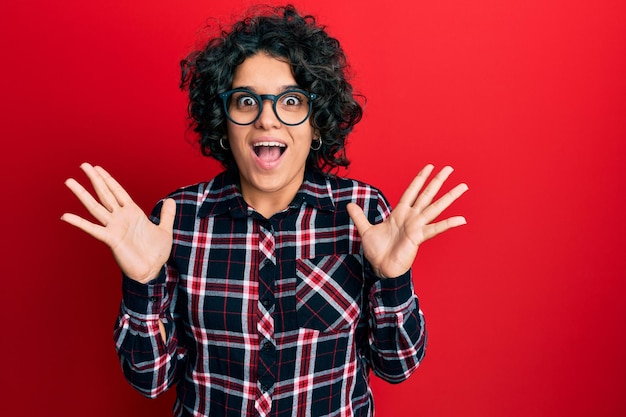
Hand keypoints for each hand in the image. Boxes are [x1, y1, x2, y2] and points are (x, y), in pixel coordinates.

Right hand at [61, 163, 175, 282]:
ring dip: (82, 194)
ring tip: (69, 181)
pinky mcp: (110, 239)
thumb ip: (167, 215)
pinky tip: (65, 216)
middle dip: (95, 179)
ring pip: (95, 207)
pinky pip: (93, 229)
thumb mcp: (165, 230)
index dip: (108, 179)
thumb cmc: (157, 253)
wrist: (153, 271)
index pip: (118, 192)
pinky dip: (79, 222)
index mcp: (133, 213)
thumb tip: (171, 200)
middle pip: (105, 194)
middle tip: (83, 165)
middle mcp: (121, 218)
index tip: (97, 168)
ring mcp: (114, 227)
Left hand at [347, 164, 467, 278]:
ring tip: (463, 187)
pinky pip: (436, 229)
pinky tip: (461, 219)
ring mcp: (417, 226)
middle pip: (427, 194)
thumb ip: (359, 216)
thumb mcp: (365, 230)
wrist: (380, 268)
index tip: (429, 167)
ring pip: (435, 207)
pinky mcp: (419, 237)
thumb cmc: (376, 251)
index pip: (411, 191)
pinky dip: (449, 224)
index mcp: (400, 213)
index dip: (420, 179)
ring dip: (449, 196)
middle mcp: (411, 217)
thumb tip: (349, 204)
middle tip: (450, 168)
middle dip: (438, 181)